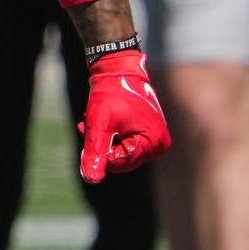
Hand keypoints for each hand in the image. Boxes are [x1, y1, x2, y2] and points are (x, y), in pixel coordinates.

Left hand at [78, 50, 170, 182]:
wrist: (118, 69)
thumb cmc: (111, 93)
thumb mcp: (99, 124)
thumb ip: (95, 152)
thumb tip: (92, 180)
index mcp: (153, 143)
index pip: (119, 163)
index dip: (101, 150)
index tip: (92, 131)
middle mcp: (158, 145)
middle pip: (120, 161)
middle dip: (101, 144)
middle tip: (90, 125)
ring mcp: (153, 141)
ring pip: (118, 153)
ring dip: (102, 139)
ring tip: (94, 120)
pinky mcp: (146, 136)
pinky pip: (122, 145)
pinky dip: (108, 136)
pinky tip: (98, 122)